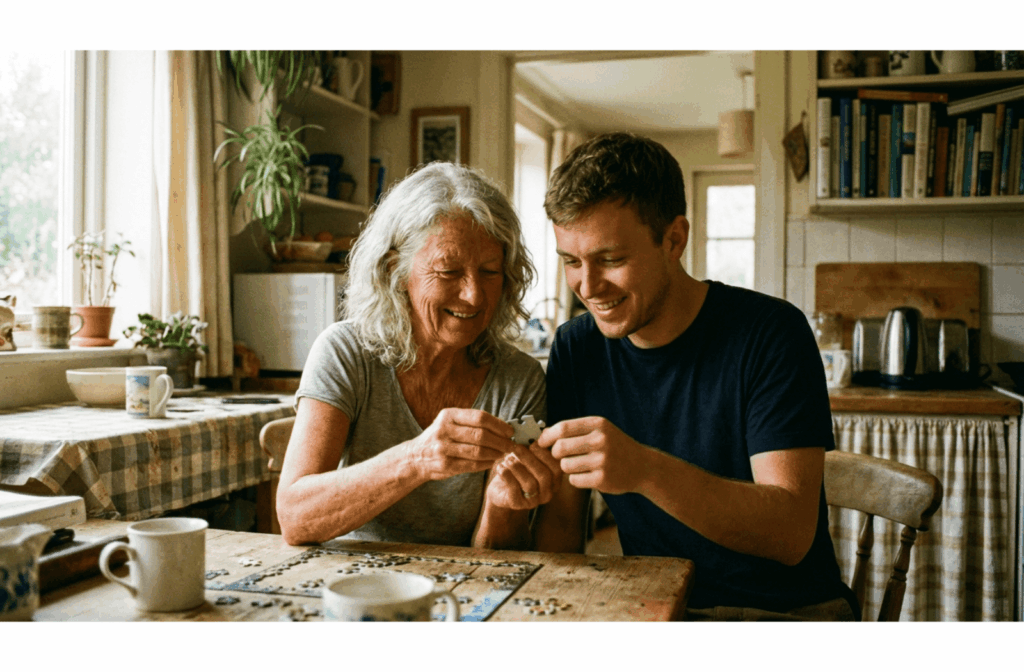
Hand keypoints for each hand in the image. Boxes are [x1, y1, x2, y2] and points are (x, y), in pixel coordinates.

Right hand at [406, 408, 513, 481]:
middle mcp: (444, 430)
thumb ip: (472, 422)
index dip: (498, 425)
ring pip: (478, 451)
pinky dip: (485, 464)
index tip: (510, 431)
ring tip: (503, 454)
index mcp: (448, 415)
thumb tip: (503, 427)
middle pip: (481, 435)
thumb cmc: (441, 437)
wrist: (416, 456)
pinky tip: (492, 462)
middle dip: (500, 441)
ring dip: (495, 453)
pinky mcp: (445, 465)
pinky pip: (472, 464)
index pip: (480, 417)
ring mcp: (443, 448)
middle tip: (510, 445)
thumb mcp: (450, 422)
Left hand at [484, 444, 562, 509]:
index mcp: (555, 480)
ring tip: (507, 459)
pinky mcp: (517, 504)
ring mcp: (534, 501)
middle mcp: (548, 492)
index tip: (532, 442)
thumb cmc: (518, 470)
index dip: (545, 453)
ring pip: (530, 483)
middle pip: (544, 475)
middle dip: (529, 458)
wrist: (501, 491)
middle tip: (516, 447)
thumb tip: (541, 430)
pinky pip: (514, 489)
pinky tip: (500, 468)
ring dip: (517, 467)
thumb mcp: (528, 458)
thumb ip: (536, 447)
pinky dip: (506, 475)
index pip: (557, 467)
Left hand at [537, 417, 651, 494]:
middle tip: (561, 456)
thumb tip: (543, 434)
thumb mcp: (600, 430)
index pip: (563, 428)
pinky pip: (574, 480)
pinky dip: (576, 479)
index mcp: (598, 424)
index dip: (548, 436)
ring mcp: (602, 460)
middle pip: (560, 447)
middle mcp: (601, 440)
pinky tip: (587, 475)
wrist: (643, 466)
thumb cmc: (615, 446)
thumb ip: (575, 430)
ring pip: (565, 466)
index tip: (542, 442)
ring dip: (567, 467)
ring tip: (579, 466)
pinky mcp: (602, 479)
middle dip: (555, 454)